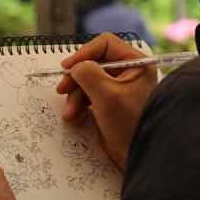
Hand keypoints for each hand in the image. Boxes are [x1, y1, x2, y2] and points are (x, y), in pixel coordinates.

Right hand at [56, 33, 159, 170]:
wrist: (137, 155)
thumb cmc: (131, 125)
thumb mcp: (107, 96)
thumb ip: (88, 74)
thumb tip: (75, 66)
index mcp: (135, 64)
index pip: (105, 44)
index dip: (84, 53)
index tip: (68, 67)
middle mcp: (128, 72)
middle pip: (92, 63)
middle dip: (76, 80)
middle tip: (62, 90)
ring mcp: (118, 87)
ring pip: (87, 81)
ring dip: (75, 96)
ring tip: (71, 113)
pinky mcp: (110, 102)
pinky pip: (89, 95)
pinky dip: (79, 105)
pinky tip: (77, 117)